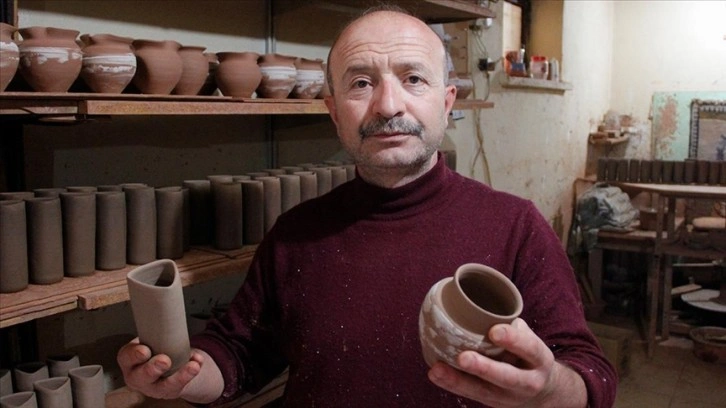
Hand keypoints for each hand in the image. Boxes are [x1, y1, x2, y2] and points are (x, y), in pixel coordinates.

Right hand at [117, 338, 202, 399]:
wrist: (162, 368)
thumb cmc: (152, 350)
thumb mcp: (146, 339)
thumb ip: (153, 330)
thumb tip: (168, 314)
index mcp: (129, 361)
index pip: (127, 357)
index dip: (135, 355)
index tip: (145, 351)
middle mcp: (138, 376)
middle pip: (142, 376)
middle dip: (153, 368)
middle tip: (165, 361)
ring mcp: (154, 387)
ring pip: (165, 386)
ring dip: (180, 376)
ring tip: (192, 366)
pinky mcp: (170, 391)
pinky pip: (182, 385)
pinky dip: (191, 373)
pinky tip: (198, 363)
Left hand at [427, 318, 586, 407]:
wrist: (541, 392)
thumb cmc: (527, 355)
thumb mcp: (528, 339)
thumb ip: (509, 325)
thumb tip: (473, 301)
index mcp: (540, 360)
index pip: (529, 348)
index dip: (513, 340)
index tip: (494, 331)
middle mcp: (528, 382)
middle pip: (506, 377)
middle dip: (484, 368)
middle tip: (463, 358)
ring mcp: (509, 397)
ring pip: (483, 391)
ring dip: (458, 381)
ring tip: (438, 369)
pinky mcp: (492, 402)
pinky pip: (471, 395)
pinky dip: (452, 384)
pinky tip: (436, 374)